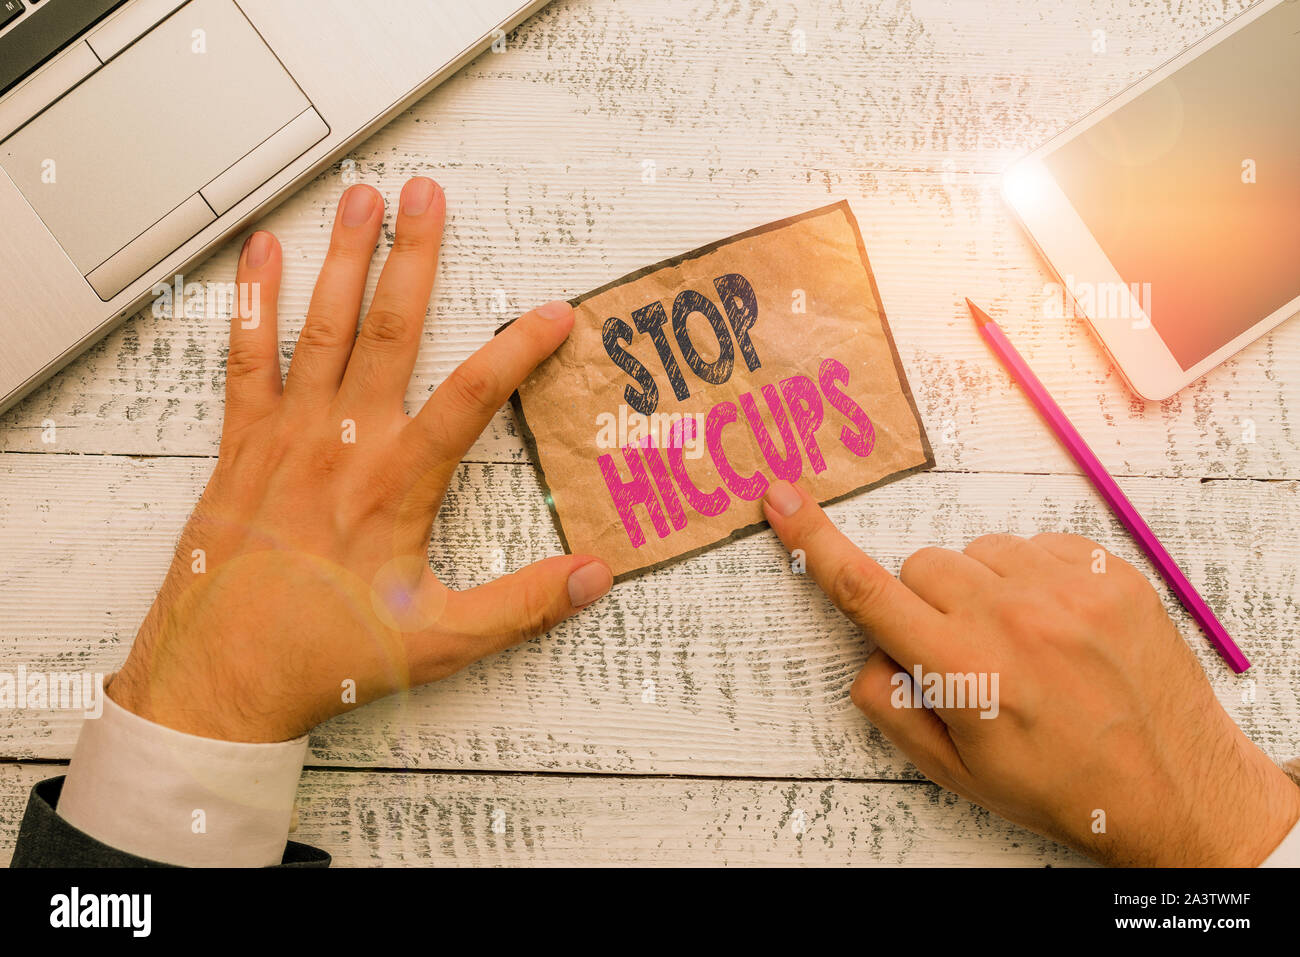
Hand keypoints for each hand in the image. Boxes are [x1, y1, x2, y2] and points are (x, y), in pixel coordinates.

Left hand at [109, 178, 612, 742]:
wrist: (220, 678)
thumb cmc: (324, 657)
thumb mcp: (440, 641)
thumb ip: (522, 605)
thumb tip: (593, 577)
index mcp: (396, 484)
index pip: (474, 396)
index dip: (520, 348)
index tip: (555, 315)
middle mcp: (342, 444)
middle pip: (388, 329)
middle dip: (414, 255)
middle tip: (427, 195)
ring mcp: (285, 436)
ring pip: (320, 327)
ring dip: (343, 257)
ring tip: (361, 198)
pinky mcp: (240, 445)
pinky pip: (243, 357)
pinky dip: (254, 303)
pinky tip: (263, 254)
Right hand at [762, 479, 1299, 865]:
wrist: (1177, 787)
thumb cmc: (1065, 786)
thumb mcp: (957, 771)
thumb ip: (891, 706)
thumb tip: (874, 653)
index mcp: (965, 668)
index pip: (868, 592)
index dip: (815, 542)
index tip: (783, 500)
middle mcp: (1013, 615)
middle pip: (923, 566)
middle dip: (925, 604)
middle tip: (964, 653)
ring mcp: (1067, 588)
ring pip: (978, 553)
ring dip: (981, 588)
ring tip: (1021, 643)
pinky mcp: (1109, 572)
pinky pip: (1036, 545)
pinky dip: (1031, 578)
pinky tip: (1055, 626)